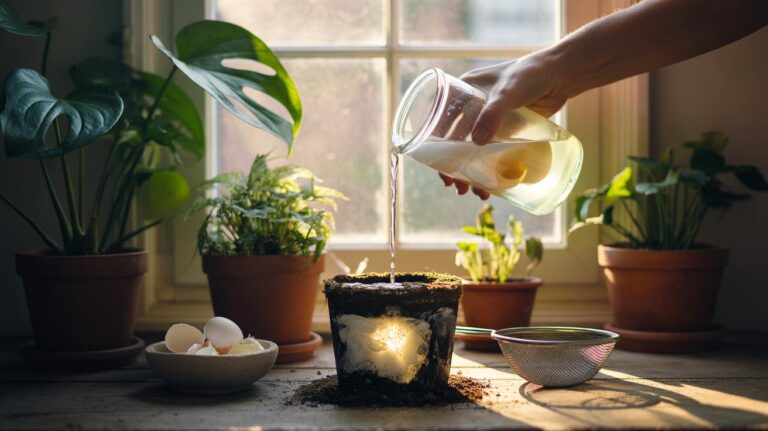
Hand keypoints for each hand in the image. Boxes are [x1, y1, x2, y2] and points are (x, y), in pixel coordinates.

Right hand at [439, 53, 566, 197]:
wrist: (561, 74)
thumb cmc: (530, 74)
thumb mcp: (506, 93)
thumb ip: (492, 115)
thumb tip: (477, 143)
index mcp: (463, 91)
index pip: (442, 124)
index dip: (437, 148)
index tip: (441, 170)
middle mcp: (473, 107)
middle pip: (457, 142)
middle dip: (456, 167)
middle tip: (458, 187)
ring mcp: (491, 119)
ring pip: (475, 150)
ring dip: (475, 172)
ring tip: (479, 192)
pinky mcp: (508, 129)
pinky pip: (494, 151)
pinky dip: (492, 168)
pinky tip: (495, 184)